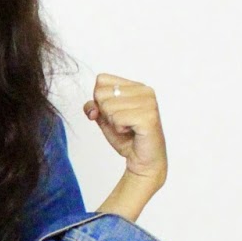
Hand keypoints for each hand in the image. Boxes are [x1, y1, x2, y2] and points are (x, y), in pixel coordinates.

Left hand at [85, 73, 166, 188]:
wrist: (142, 160)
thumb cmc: (126, 137)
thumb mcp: (103, 118)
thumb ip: (93, 106)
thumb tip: (92, 108)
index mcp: (135, 86)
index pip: (101, 80)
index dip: (98, 100)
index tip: (113, 114)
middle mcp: (144, 90)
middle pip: (101, 93)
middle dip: (105, 113)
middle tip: (121, 123)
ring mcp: (149, 102)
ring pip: (108, 106)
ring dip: (113, 122)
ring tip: (127, 128)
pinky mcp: (148, 117)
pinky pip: (117, 119)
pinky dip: (119, 129)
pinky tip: (131, 132)